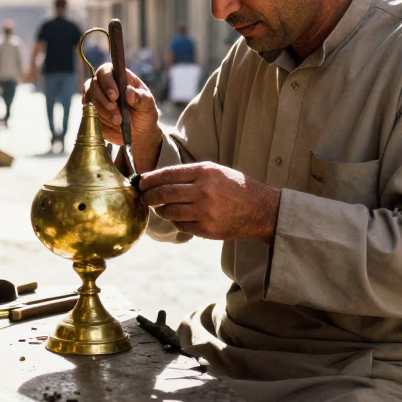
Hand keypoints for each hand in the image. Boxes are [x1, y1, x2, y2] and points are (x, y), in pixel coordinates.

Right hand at [85, 63, 161, 171]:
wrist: (139, 133)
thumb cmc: (144, 114)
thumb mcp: (148, 106)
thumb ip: (141, 98)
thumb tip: (129, 91)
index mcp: (119, 78)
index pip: (105, 71)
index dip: (107, 82)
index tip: (115, 96)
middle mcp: (105, 85)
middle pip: (93, 85)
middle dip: (104, 101)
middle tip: (117, 113)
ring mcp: (97, 99)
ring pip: (90, 101)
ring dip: (103, 112)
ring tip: (118, 121)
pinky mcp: (92, 112)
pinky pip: (89, 114)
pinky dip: (99, 120)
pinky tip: (111, 124)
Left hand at [139, 162, 280, 242]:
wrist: (261, 209)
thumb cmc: (235, 187)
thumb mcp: (215, 171)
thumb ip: (189, 174)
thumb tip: (158, 180)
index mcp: (205, 172)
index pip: (168, 174)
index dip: (150, 179)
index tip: (140, 182)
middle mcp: (204, 191)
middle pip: (165, 194)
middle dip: (149, 196)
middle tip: (143, 197)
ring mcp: (206, 212)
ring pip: (170, 212)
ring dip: (161, 210)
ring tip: (160, 208)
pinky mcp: (207, 230)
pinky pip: (181, 226)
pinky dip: (176, 222)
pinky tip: (179, 217)